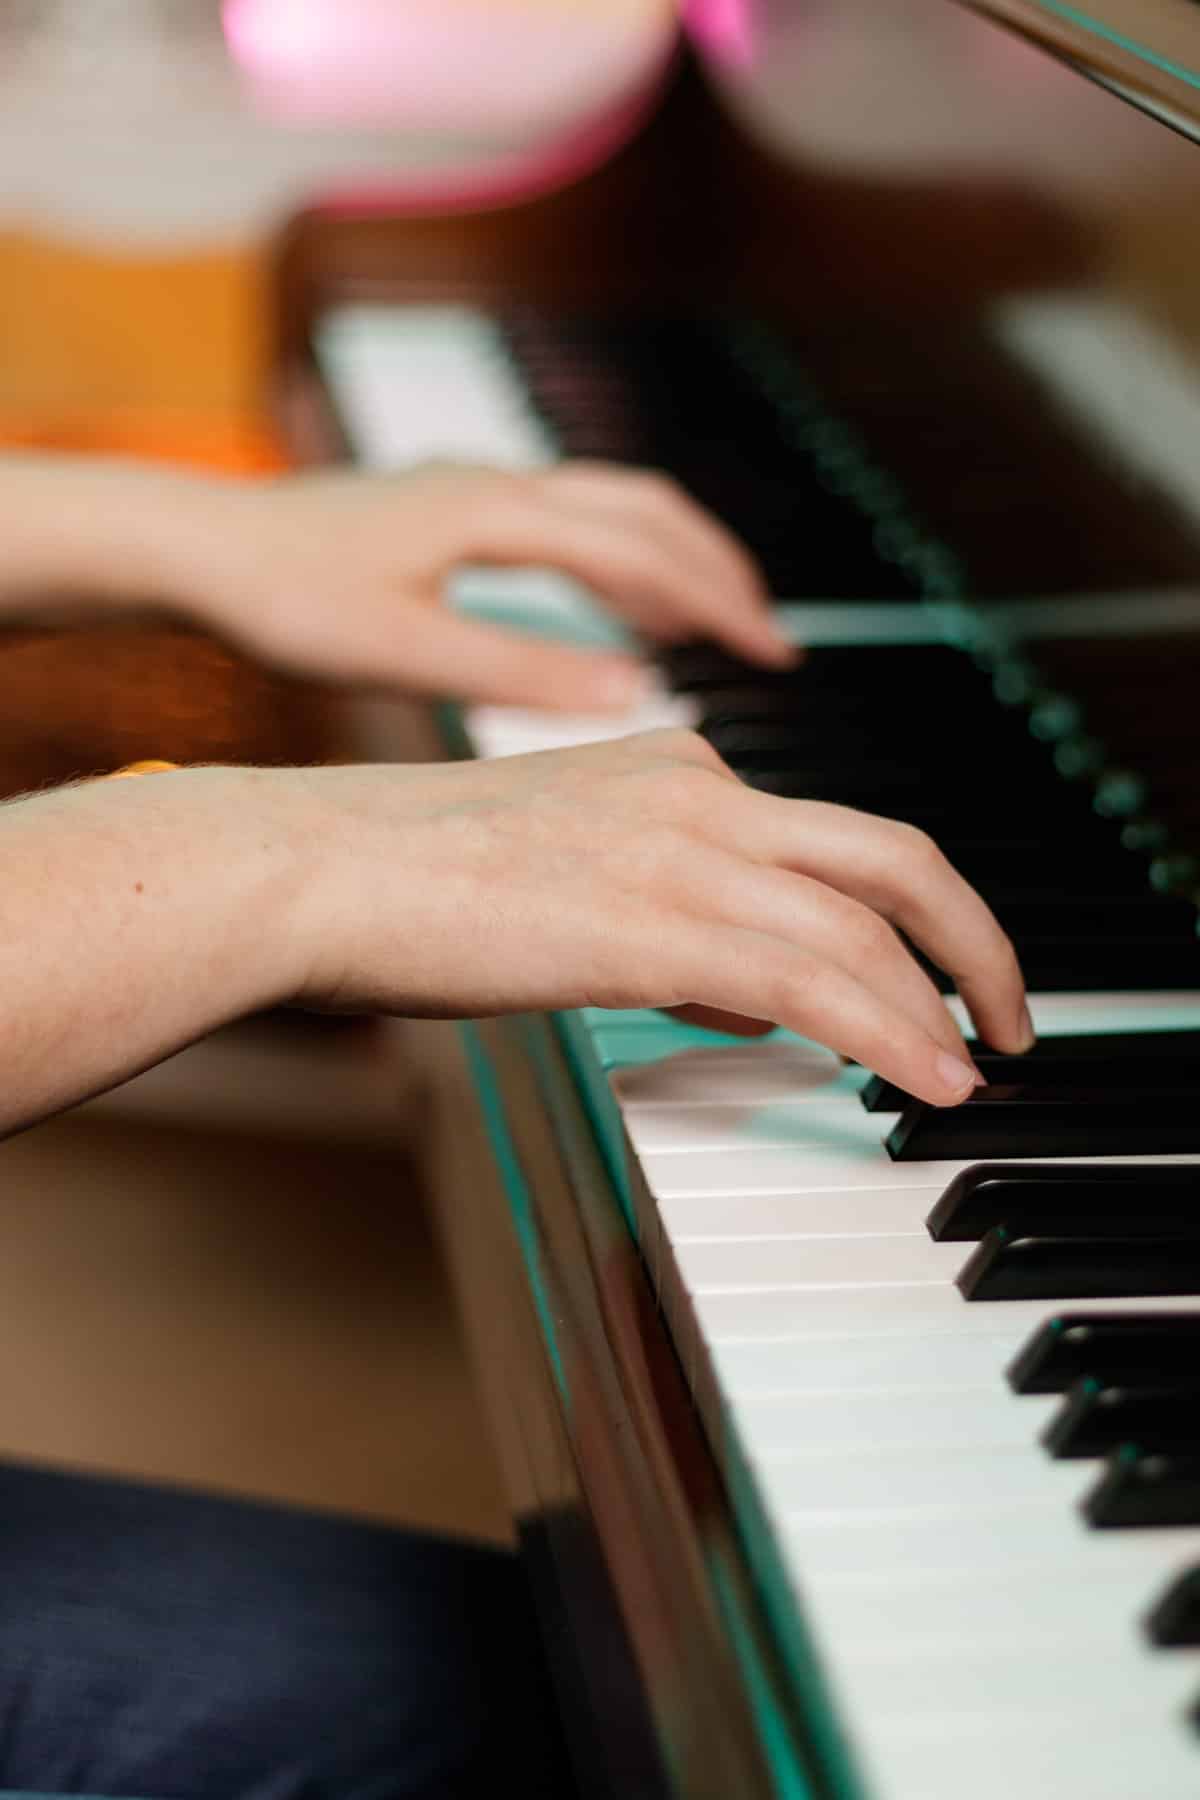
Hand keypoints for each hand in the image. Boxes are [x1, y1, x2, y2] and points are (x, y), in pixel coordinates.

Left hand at [189, 463, 793, 708]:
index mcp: (493, 512)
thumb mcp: (403, 652)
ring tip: (719, 623)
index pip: (639, 554)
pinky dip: (623, 557)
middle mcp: (496, 482)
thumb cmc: (280, 599)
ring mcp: (476, 485)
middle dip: (719, 574)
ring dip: (677, 558)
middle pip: (646, 510)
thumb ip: (519, 673)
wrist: (194, 547)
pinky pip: (572, 515)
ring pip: (613, 503)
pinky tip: (621, 606)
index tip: (772, 659)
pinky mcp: (454, 503)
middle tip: (770, 641)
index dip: (715, 607)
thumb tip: (635, 693)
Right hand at [288, 730, 1031, 1104]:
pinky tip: (925, 1079)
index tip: (937, 977)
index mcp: (679, 771)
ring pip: (869, 924)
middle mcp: (700, 794)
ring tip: (977, 1072)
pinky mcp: (654, 923)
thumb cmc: (412, 879)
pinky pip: (811, 979)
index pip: (834, 838)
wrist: (318, 865)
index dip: (910, 913)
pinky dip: (890, 1033)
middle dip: (977, 940)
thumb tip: (753, 999)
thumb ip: (670, 928)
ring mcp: (681, 852)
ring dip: (944, 1004)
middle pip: (896, 854)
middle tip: (1008, 1013)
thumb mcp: (566, 879)